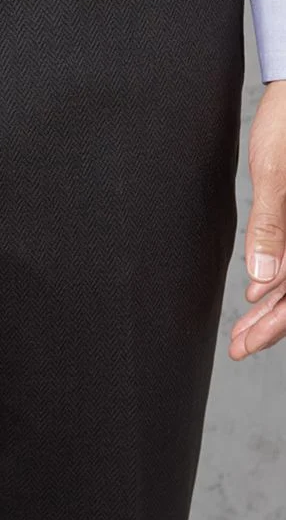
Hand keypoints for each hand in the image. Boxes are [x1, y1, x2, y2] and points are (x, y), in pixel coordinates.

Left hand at [229, 79, 285, 358]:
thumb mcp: (274, 173)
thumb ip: (272, 227)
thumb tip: (262, 282)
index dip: (275, 324)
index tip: (246, 344)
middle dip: (272, 324)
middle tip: (240, 345)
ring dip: (274, 307)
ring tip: (245, 330)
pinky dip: (280, 278)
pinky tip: (261, 294)